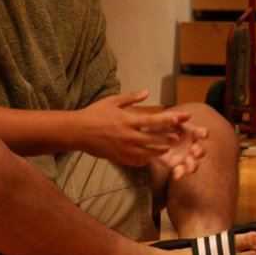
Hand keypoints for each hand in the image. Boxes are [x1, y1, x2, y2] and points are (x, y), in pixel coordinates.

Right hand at [76, 91, 206, 173]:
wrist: (77, 132)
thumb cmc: (94, 114)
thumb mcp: (112, 101)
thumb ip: (131, 97)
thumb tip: (146, 92)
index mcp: (127, 121)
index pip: (152, 121)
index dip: (167, 121)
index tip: (178, 120)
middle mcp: (127, 136)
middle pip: (153, 140)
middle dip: (167, 140)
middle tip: (177, 139)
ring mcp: (123, 149)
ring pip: (146, 154)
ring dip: (158, 152)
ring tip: (166, 150)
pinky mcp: (118, 158)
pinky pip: (135, 162)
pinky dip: (144, 160)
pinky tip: (148, 157)